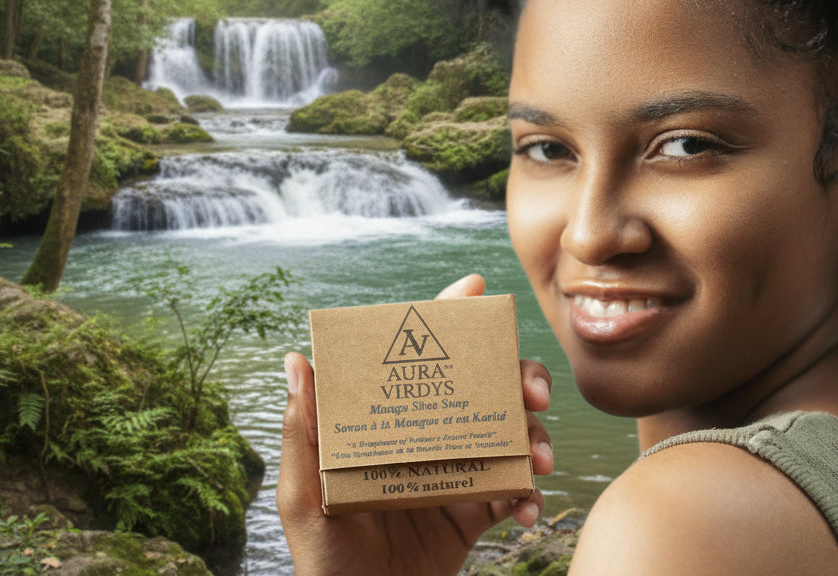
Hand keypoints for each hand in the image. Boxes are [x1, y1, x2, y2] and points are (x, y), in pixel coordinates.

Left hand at [278, 274, 554, 575]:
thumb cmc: (323, 560)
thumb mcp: (302, 497)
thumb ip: (302, 432)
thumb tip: (296, 360)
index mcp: (391, 423)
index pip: (420, 357)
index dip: (449, 316)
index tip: (477, 289)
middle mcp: (429, 439)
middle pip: (484, 387)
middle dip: (519, 377)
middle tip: (531, 394)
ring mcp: (457, 474)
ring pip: (513, 434)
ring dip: (537, 437)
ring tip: (540, 459)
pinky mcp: (477, 514)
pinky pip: (517, 493)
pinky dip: (531, 496)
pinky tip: (526, 510)